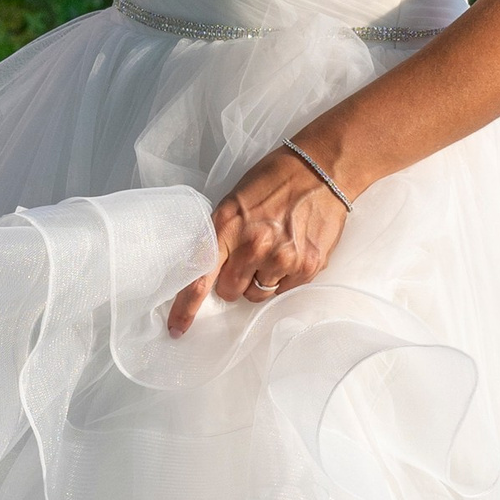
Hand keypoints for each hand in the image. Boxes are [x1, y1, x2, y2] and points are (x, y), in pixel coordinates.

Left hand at [167, 147, 348, 336]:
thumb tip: (209, 273)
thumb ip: (220, 239)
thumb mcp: (234, 203)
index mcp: (228, 227)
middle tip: (247, 256)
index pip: (200, 278)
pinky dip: (284, 277)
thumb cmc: (273, 182)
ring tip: (274, 249)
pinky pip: (284, 290)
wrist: (322, 170)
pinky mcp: (308, 267)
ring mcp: (283, 258)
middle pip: (230, 292)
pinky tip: (292, 249)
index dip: (186, 308)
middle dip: (234, 280)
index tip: (177, 329)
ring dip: (261, 279)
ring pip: (258, 294)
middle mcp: (254, 246)